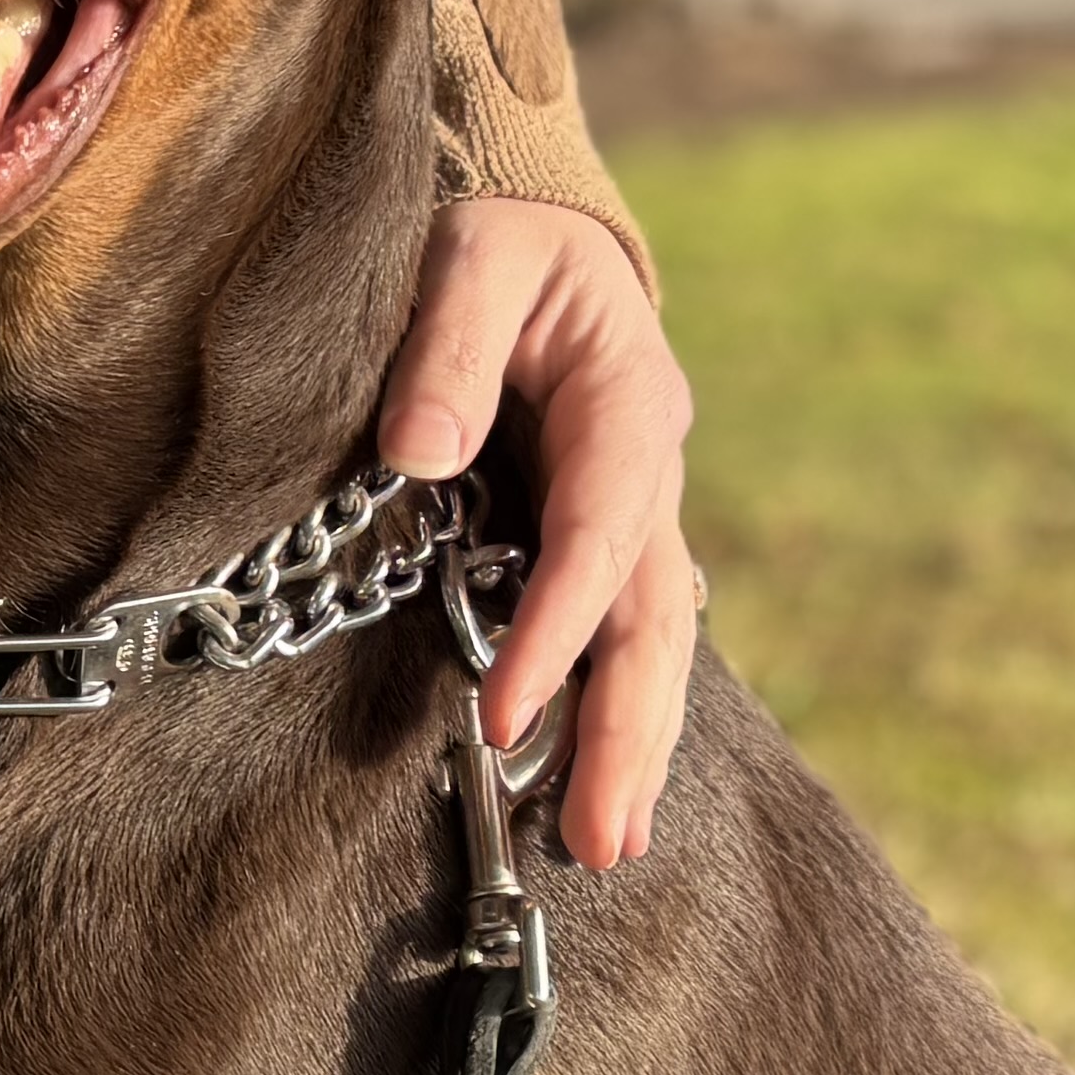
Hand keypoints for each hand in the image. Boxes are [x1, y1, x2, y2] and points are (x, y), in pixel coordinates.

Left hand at [373, 200, 700, 867]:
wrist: (541, 229)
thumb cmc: (496, 237)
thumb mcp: (468, 256)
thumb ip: (444, 343)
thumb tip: (419, 449)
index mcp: (625, 402)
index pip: (600, 535)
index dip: (557, 631)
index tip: (503, 716)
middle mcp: (648, 470)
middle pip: (652, 617)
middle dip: (628, 730)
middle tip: (600, 839)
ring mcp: (637, 510)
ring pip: (654, 641)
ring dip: (636, 743)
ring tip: (609, 845)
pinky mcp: (604, 537)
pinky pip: (623, 634)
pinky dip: (618, 712)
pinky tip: (602, 790)